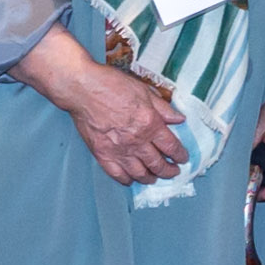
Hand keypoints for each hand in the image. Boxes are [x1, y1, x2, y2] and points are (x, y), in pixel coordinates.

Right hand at [47, 53, 189, 187]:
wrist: (82, 88)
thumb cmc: (111, 85)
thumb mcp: (144, 91)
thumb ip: (163, 108)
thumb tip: (179, 119)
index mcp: (150, 124)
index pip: (171, 147)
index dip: (180, 155)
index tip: (183, 158)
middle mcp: (136, 141)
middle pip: (157, 164)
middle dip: (169, 171)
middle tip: (173, 172)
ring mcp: (118, 150)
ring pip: (140, 173)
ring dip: (150, 178)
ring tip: (155, 178)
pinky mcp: (102, 154)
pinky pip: (117, 174)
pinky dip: (126, 180)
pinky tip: (131, 180)